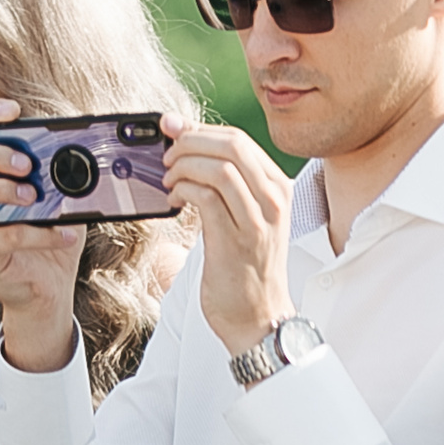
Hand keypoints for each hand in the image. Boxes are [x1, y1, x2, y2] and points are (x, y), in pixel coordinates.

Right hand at [0, 98, 84, 374]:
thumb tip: (106, 143)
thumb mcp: (71, 194)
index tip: (13, 110)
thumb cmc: (56, 230)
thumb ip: (76, 169)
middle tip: (25, 162)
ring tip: (33, 195)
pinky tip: (65, 233)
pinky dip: (35, 233)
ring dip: (0, 189)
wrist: (52, 284)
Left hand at [161, 115, 295, 358]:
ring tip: (169, 181)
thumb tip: (187, 146)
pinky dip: (184, 191)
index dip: (199, 130)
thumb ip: (224, 184)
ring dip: (184, 167)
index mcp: (276, 187)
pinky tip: (174, 200)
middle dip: (189, 143)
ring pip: (219, 168)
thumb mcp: (244, 216)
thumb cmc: (244, 266)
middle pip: (231, 146)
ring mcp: (257, 220)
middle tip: (167, 156)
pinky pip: (207, 199)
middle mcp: (273, 199)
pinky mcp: (235, 241)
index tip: (171, 130)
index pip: (239, 140)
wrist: (258, 315)